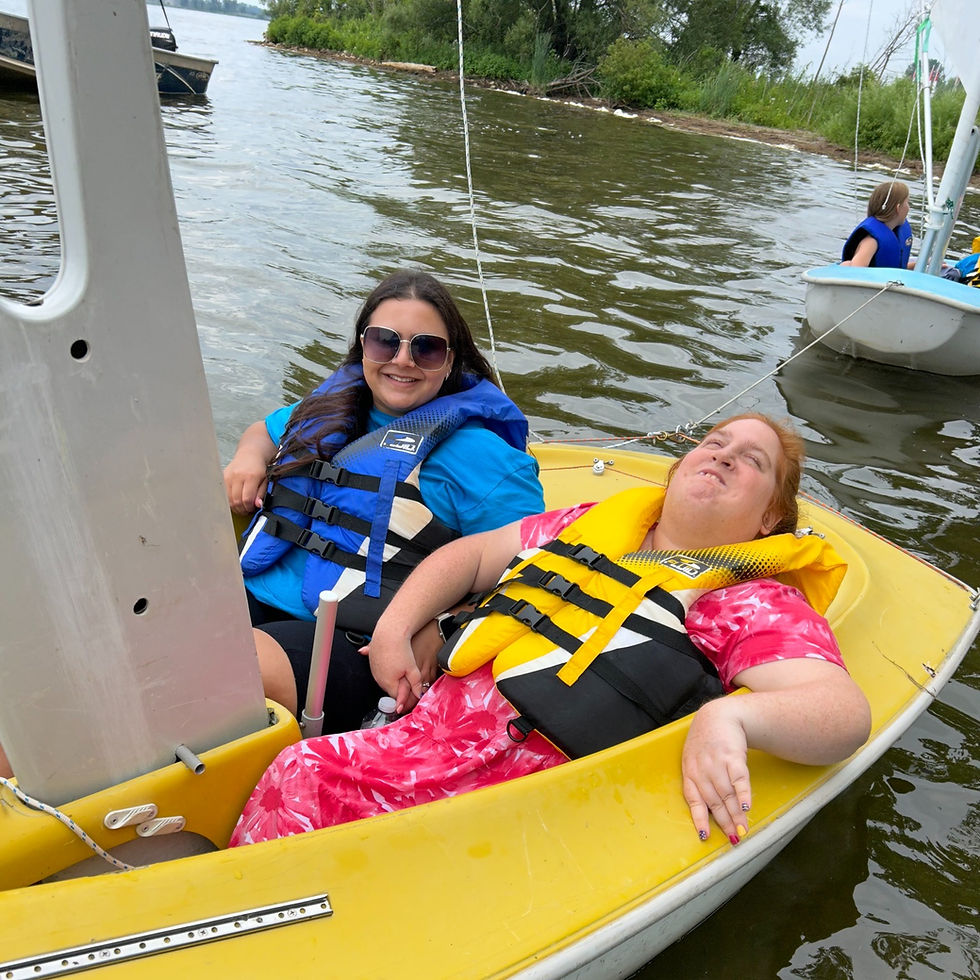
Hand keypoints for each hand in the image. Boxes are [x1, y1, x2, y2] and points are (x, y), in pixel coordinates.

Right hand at [223, 448, 268, 514]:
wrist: (250, 455)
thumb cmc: (258, 468)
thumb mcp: (265, 481)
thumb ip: (261, 494)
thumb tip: (258, 505)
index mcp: (251, 477)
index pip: (247, 499)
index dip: (249, 507)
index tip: (252, 509)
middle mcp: (238, 476)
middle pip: (236, 500)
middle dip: (242, 509)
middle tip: (247, 510)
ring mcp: (229, 476)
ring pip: (228, 499)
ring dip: (235, 506)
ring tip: (241, 506)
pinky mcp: (223, 477)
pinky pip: (224, 494)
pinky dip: (229, 500)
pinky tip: (235, 500)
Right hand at [363, 632, 424, 714]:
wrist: (389, 633)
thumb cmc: (400, 649)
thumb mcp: (412, 668)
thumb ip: (415, 683)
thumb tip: (418, 695)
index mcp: (389, 683)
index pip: (396, 697)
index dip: (404, 698)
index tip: (407, 702)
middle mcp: (379, 678)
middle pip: (391, 688)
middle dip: (399, 686)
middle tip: (407, 679)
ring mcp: (374, 670)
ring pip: (385, 678)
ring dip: (392, 677)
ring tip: (399, 667)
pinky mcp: (372, 660)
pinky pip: (379, 668)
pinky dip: (384, 667)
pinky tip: (387, 662)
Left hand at [681, 697, 751, 845]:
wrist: (719, 715)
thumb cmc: (705, 742)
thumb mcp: (694, 760)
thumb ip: (699, 782)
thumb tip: (710, 811)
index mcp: (689, 772)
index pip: (693, 800)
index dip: (699, 819)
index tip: (705, 837)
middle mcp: (701, 769)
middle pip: (714, 801)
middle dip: (724, 822)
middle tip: (734, 838)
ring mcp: (717, 763)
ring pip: (727, 794)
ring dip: (736, 814)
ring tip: (743, 830)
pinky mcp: (733, 756)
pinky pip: (739, 779)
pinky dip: (743, 795)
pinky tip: (747, 807)